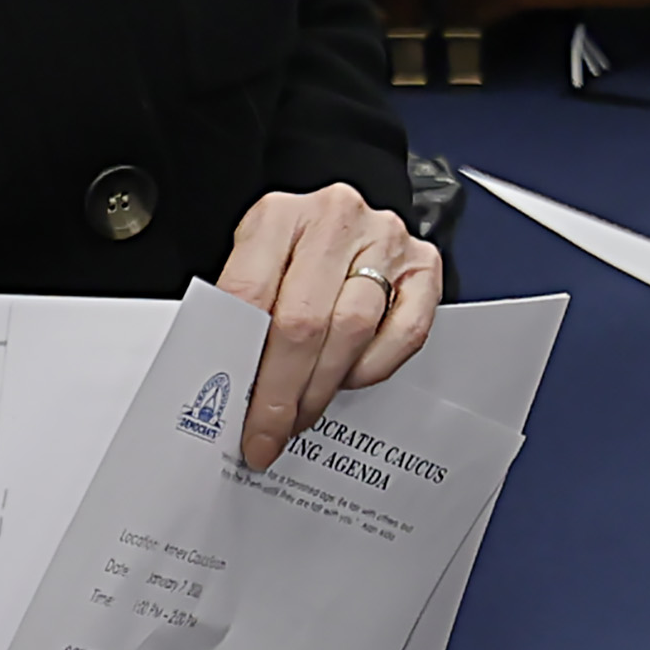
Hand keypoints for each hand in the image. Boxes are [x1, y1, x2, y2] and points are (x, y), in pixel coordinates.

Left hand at [213, 183, 445, 470]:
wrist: (340, 227)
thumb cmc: (292, 258)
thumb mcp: (253, 269)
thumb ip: (239, 318)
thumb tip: (226, 392)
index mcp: (277, 215)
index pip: (250, 295)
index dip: (243, 367)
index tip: (238, 420)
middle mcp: (334, 218)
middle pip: (304, 319)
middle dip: (284, 392)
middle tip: (270, 435)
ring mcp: (385, 237)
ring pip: (353, 328)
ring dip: (324, 386)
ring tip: (303, 414)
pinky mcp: (423, 263)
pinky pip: (406, 331)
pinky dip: (374, 367)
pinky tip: (349, 378)